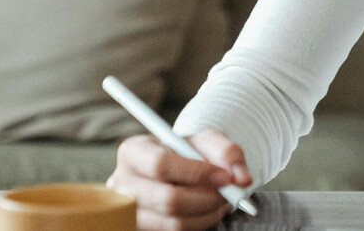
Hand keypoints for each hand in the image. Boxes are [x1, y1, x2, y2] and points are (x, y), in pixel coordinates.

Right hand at [108, 130, 251, 230]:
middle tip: (228, 194)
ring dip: (206, 214)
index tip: (224, 177)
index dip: (197, 173)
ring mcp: (127, 211)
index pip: (161, 165)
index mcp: (134, 151)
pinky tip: (206, 211)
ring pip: (173, 222)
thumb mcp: (209, 142)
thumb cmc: (190, 153)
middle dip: (207, 199)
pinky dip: (198, 224)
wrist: (182, 170)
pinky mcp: (139, 228)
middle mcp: (122, 182)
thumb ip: (227, 153)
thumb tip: (241, 178)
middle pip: (167, 199)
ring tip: (220, 201)